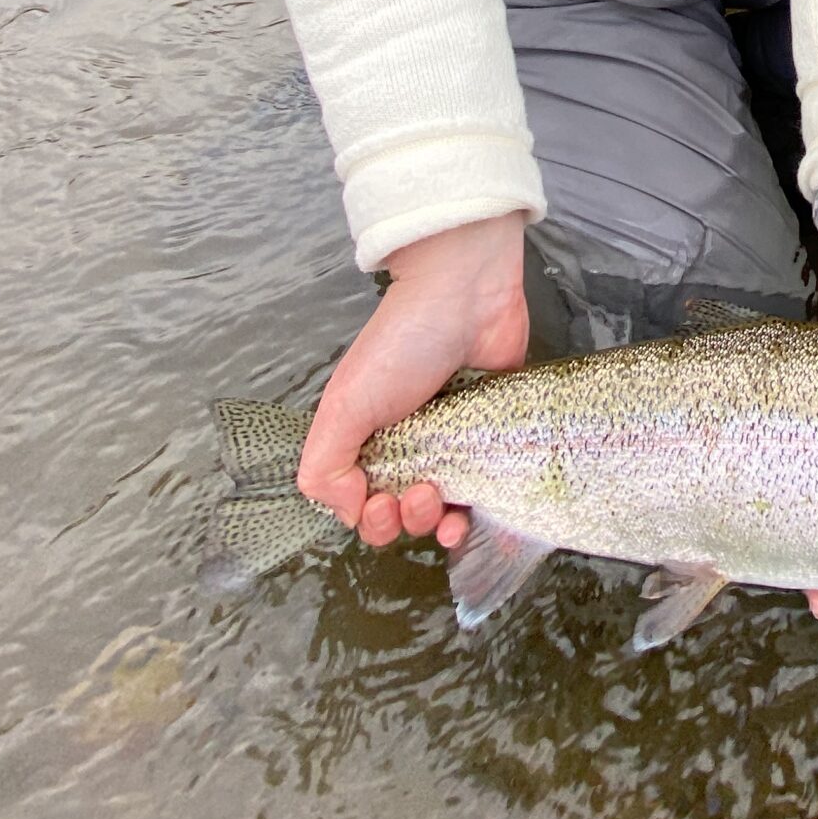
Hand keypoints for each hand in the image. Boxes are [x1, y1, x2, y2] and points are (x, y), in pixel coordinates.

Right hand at [297, 213, 528, 550]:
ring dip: (439, 524)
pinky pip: (486, 492)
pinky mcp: (492, 437)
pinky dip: (478, 517)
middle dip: (406, 521)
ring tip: (445, 501)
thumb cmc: (403, 342)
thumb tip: (347, 511)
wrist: (468, 294)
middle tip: (420, 493)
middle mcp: (407, 446)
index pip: (361, 506)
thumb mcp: (345, 403)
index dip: (371, 519)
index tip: (382, 501)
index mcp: (366, 439)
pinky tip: (475, 518)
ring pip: (444, 511)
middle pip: (402, 515)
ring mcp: (452, 444)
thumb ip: (325, 465)